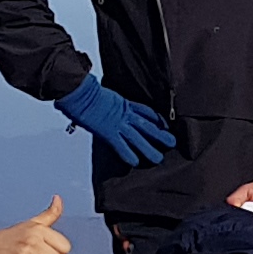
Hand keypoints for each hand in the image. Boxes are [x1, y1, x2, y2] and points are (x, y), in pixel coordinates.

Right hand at [53, 78, 177, 165]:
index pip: (145, 111)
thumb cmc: (86, 90)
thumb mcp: (102, 91)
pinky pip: (121, 146)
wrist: (80, 92)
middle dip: (160, 134)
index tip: (164, 124)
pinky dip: (128, 154)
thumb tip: (105, 101)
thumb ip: (108, 99)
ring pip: (138, 138)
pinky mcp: (109, 132)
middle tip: (172, 142)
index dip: (156, 118)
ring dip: (149, 149)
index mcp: (123, 103)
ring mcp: (117, 123)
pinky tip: (135, 162)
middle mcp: (124, 114)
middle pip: (147, 125)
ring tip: (158, 158)